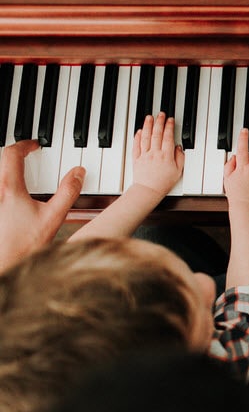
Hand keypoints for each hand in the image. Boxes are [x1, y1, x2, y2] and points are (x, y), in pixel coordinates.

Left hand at [0, 140, 83, 270]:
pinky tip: (12, 201)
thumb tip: (78, 173)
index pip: (11, 154)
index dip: (24, 145)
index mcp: (9, 189)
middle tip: (26, 158)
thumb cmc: (25, 245)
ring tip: (18, 176)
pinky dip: (3, 189)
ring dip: (5, 172)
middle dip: (12, 157)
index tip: (34, 146)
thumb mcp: (54, 216)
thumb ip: (68, 191)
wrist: (6, 266)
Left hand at [132, 113, 183, 194]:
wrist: (148, 190)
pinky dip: (137, 137)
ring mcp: (145, 155)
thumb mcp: (178, 171)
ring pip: (146, 136)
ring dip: (148, 125)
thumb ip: (180, 158)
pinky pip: (136, 145)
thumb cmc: (163, 183)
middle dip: (159, 122)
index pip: (168, 137)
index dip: (169, 127)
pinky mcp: (136, 158)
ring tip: (149, 117)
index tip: (170, 120)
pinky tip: (139, 131)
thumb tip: (179, 147)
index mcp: (166, 155)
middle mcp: (155, 153)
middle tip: (160, 114)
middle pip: (157, 134)